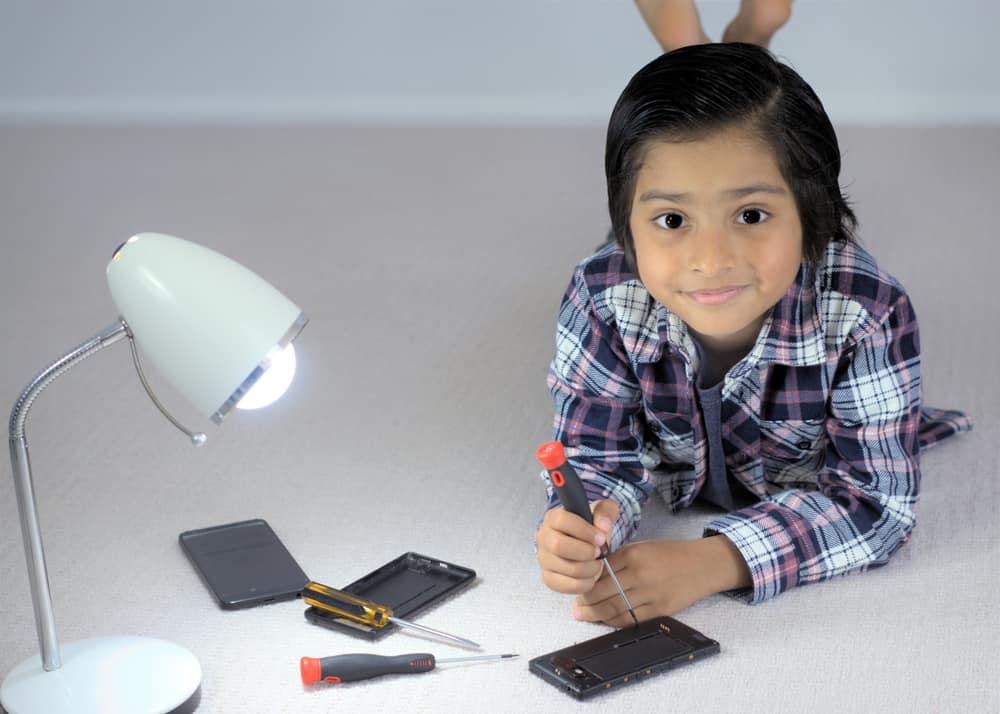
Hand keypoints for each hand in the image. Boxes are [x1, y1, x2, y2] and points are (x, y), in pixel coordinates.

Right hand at [535, 499, 619, 593]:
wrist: (584, 545)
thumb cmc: (590, 528)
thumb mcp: (602, 512)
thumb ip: (605, 512)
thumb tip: (602, 527)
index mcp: (553, 518)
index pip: (561, 521)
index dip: (584, 531)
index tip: (600, 538)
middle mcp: (544, 538)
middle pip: (559, 546)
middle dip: (586, 552)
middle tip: (598, 552)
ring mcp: (544, 559)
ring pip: (568, 568)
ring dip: (590, 568)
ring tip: (596, 563)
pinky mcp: (549, 578)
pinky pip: (569, 586)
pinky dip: (586, 583)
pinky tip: (590, 574)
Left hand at [574, 535, 751, 626]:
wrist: (703, 565)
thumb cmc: (670, 554)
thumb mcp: (642, 548)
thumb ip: (619, 560)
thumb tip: (594, 574)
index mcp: (633, 555)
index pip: (600, 571)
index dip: (585, 581)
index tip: (577, 586)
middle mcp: (640, 574)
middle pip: (603, 592)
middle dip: (586, 601)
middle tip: (576, 606)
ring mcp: (651, 594)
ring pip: (614, 608)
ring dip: (596, 614)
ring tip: (584, 615)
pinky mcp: (660, 610)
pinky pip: (631, 619)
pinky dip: (615, 621)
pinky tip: (605, 620)